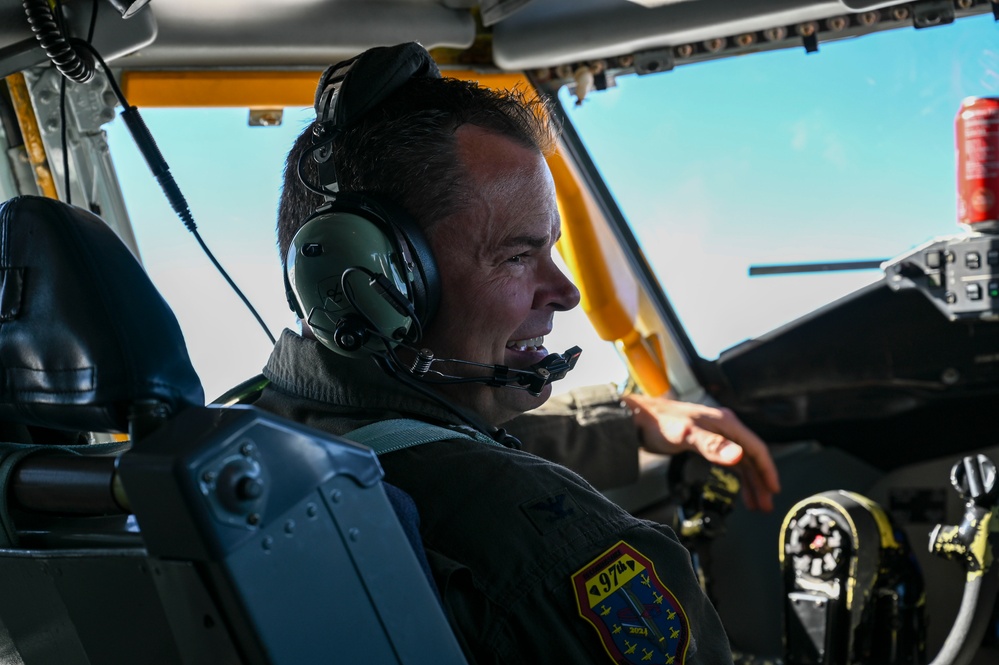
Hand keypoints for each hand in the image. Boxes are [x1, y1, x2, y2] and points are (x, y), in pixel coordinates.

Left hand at [621, 394, 780, 511]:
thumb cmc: (660, 424)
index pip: (756, 448)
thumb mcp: (687, 436)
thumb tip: (738, 457)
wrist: (638, 418)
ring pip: (741, 460)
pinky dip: (737, 476)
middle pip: (751, 457)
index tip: (773, 490)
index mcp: (727, 423)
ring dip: (750, 482)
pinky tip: (738, 489)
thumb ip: (712, 446)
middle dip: (760, 482)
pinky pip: (729, 460)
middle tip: (765, 506)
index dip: (767, 470)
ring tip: (756, 505)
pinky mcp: (707, 441)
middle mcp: (725, 427)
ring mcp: (716, 434)